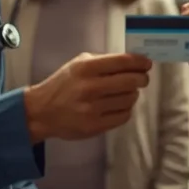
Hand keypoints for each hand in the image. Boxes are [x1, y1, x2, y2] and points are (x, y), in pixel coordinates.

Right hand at [24, 52, 151, 141]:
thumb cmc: (63, 84)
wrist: (42, 111)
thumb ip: (104, 62)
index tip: (147, 64)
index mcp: (86, 68)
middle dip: (142, 79)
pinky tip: (119, 105)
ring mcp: (92, 109)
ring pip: (130, 99)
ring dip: (133, 94)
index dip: (140, 62)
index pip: (123, 62)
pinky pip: (123, 116)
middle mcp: (90, 87)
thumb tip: (133, 62)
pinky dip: (126, 109)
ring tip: (127, 92)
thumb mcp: (78, 64)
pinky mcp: (94, 126)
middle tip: (142, 79)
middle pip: (131, 81)